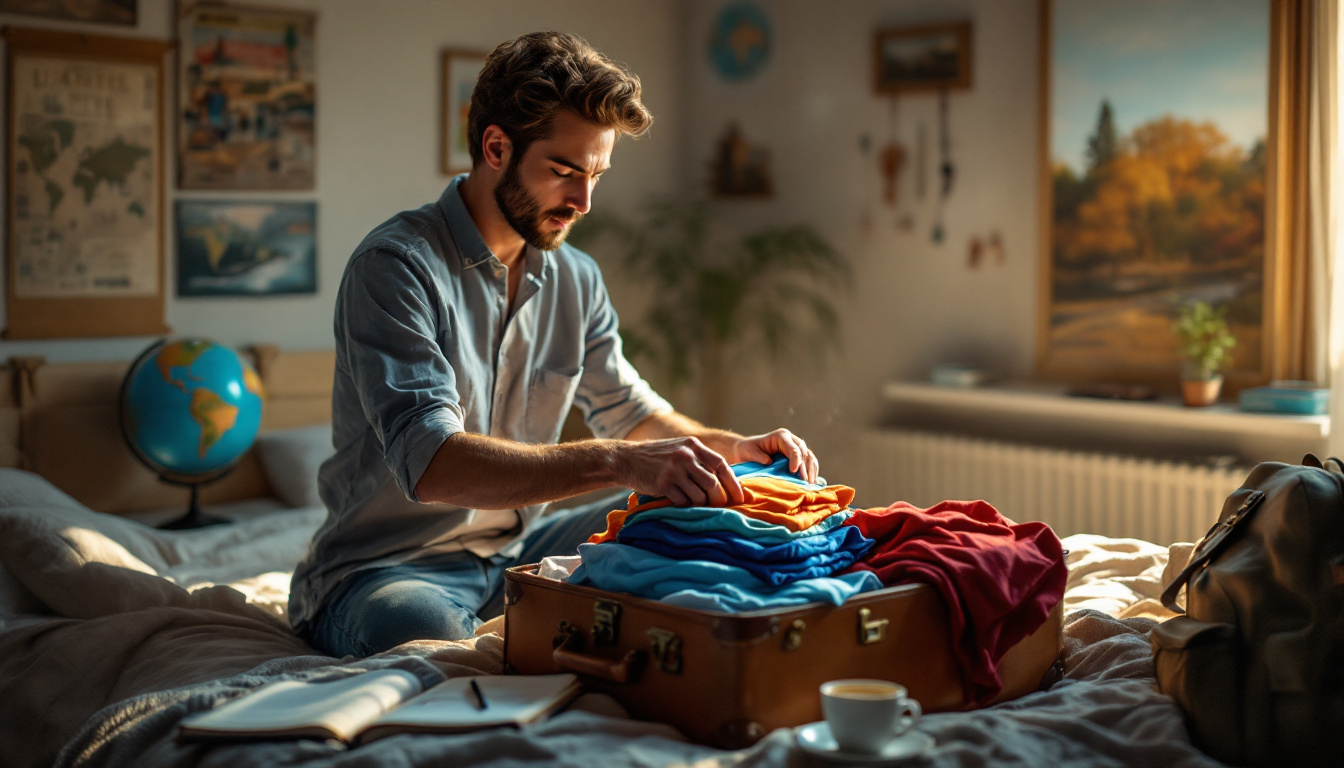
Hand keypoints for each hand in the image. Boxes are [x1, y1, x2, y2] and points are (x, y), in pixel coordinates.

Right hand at [615, 437, 743, 507]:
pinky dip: (685, 506)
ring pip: (699, 495)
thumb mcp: (679, 448)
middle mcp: (685, 456)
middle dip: (719, 499)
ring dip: (701, 504)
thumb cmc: (656, 457)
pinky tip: (681, 503)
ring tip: (698, 505)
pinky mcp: (662, 484)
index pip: (721, 464)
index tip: (739, 497)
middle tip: (719, 506)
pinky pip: (683, 501)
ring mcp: (673, 470)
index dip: (733, 483)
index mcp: (693, 445)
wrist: (626, 459)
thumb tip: (723, 481)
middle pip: (712, 483)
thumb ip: (699, 459)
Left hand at [724, 428, 818, 483]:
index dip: (795, 460)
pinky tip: (812, 482)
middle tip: (806, 482)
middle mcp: (791, 439)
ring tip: (811, 485)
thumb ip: (759, 457)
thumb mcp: (749, 452)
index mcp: (781, 436)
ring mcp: (796, 446)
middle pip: (804, 452)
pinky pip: (809, 462)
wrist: (747, 450)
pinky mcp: (797, 455)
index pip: (793, 448)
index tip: (793, 472)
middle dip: (806, 468)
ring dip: (812, 471)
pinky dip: (812, 471)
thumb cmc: (747, 450)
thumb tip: (770, 463)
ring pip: (809, 457)